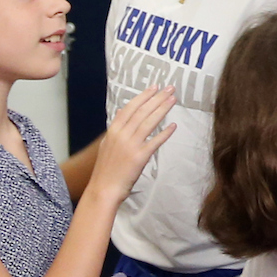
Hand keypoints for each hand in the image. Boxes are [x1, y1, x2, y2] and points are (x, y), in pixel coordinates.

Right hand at [91, 86, 176, 200]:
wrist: (103, 189)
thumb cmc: (106, 170)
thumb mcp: (107, 146)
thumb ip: (116, 131)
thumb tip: (123, 115)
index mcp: (113, 131)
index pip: (130, 108)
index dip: (143, 96)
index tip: (154, 87)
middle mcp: (121, 135)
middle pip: (142, 112)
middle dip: (157, 98)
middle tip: (170, 88)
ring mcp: (130, 145)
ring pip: (149, 122)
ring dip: (162, 109)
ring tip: (173, 100)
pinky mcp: (139, 157)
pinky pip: (154, 142)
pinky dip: (164, 133)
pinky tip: (173, 126)